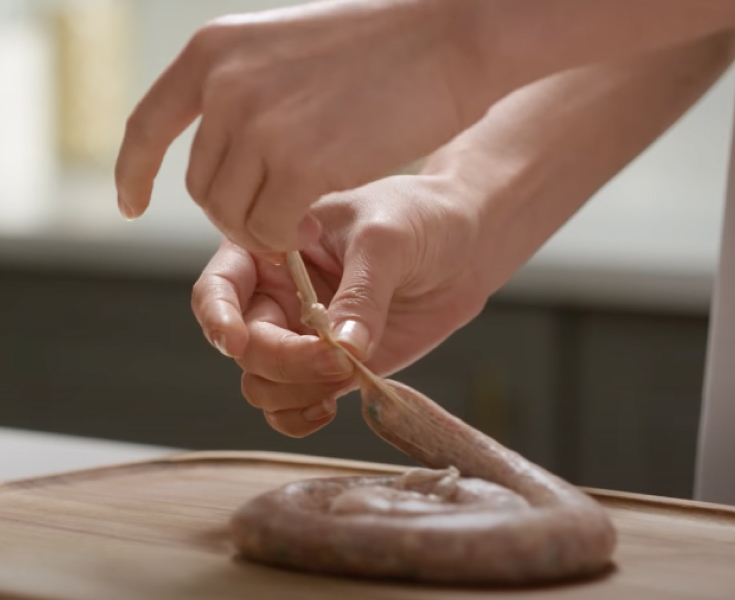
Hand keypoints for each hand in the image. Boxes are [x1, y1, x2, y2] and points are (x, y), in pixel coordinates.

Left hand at [116, 0, 469, 254]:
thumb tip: (231, 159)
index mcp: (214, 52)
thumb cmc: (380, 49)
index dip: (133, 172)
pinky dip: (289, 241)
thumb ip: (247, 97)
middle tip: (279, 219)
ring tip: (302, 221)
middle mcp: (224, 85)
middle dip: (234, 212)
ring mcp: (259, 123)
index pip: (146, 124)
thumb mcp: (287, 54)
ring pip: (232, 214)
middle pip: (199, 185)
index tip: (131, 204)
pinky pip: (271, 230)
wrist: (447, 38)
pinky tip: (315, 227)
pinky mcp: (299, 163)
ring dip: (264, 230)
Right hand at [192, 174, 486, 436]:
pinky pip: (293, 404)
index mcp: (272, 246)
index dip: (217, 317)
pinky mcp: (332, 367)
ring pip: (262, 382)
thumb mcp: (386, 240)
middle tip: (338, 360)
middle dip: (284, 361)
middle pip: (245, 345)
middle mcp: (277, 293)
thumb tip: (343, 349)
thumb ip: (361, 293)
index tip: (236, 341)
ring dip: (294, 392)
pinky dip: (300, 416)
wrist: (465, 246)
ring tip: (345, 374)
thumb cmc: (420, 217)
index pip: (219, 286)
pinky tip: (331, 407)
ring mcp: (303, 334)